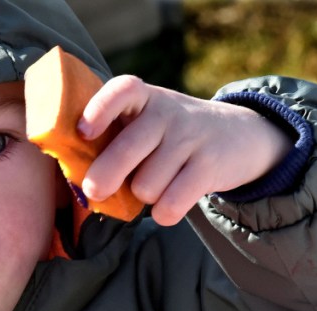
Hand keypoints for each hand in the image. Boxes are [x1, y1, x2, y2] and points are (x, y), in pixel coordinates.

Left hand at [78, 76, 291, 225]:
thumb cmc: (169, 135)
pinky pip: (171, 204)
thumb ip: (114, 137)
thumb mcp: (145, 119)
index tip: (83, 132)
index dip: (99, 110)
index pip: (122, 91)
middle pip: (127, 150)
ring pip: (146, 186)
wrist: (239, 135)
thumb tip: (77, 180)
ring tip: (154, 185)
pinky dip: (163, 213)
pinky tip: (165, 207)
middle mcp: (166, 113)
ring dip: (143, 196)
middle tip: (94, 190)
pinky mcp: (209, 167)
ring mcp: (190, 139)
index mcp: (143, 97)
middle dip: (104, 177)